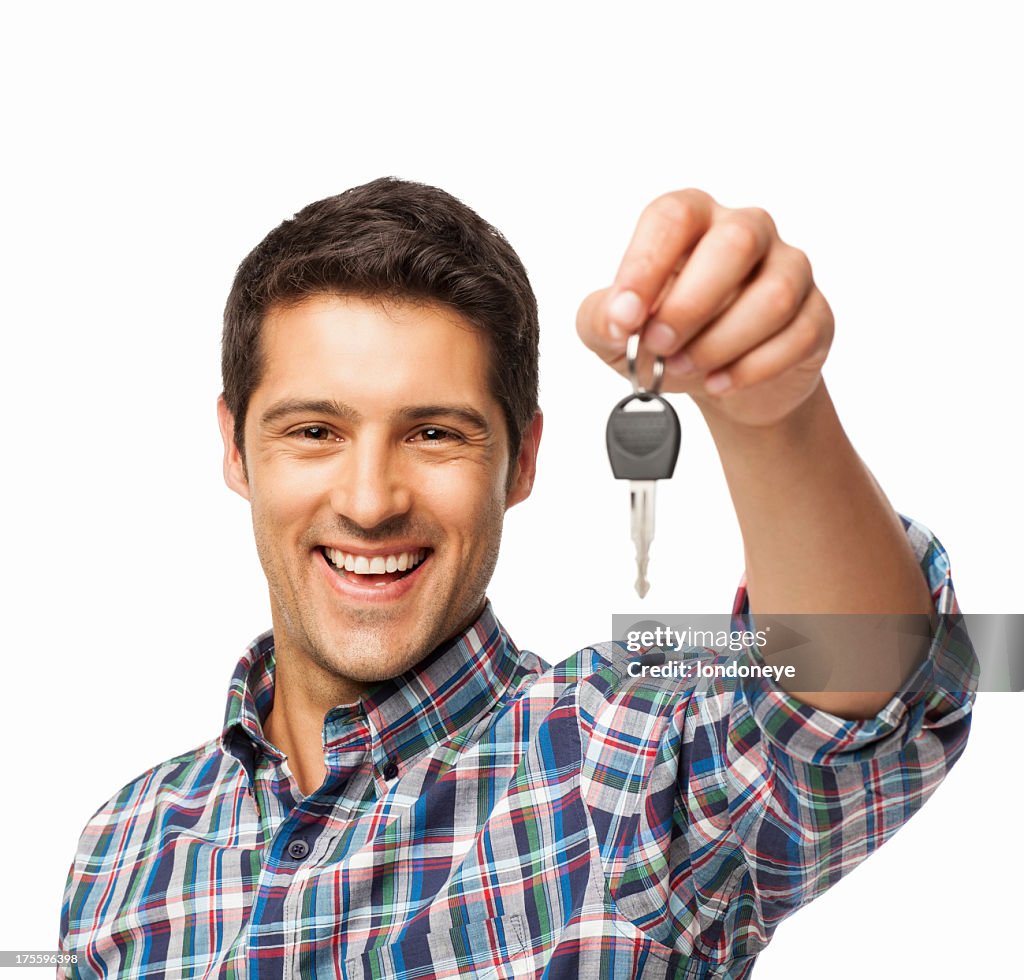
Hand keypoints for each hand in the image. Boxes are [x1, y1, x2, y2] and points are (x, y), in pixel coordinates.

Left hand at [577, 189, 833, 427]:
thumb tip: (617, 320)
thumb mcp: (615, 333)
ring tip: (685, 368)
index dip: (646, 265)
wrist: (716, 383)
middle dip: (690, 305)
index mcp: (692, 219)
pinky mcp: (815, 314)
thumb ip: (601, 319)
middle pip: (735, 243)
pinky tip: (719, 382)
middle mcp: (747, 230)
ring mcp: (789, 269)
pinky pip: (796, 336)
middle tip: (657, 346)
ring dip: (720, 342)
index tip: (624, 316)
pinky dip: (751, 369)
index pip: (673, 216)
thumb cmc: (664, 340)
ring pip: (772, 296)